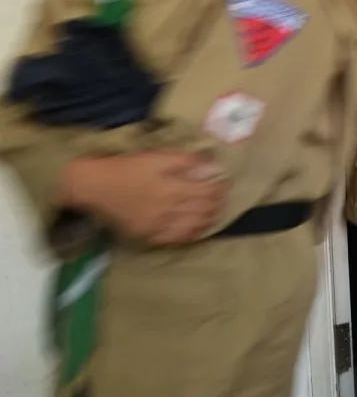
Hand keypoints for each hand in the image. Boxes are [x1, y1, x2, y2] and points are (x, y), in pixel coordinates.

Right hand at [60, 152, 229, 245]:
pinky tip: (198, 229)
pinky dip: (191, 234)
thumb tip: (212, 168)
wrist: (92, 186)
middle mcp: (168, 210)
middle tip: (223, 198)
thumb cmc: (125, 167)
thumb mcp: (156, 156)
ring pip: (193, 227)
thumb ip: (186, 162)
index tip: (225, 183)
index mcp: (172, 188)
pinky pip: (176, 240)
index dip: (220, 188)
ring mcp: (158, 226)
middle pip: (203, 210)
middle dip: (217, 204)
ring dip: (208, 220)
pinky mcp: (147, 236)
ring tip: (215, 213)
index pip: (208, 192)